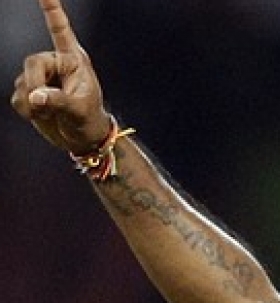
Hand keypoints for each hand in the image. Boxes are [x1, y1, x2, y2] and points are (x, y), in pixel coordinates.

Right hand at [10, 0, 110, 153]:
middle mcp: (54, 63)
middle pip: (31, 63)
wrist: (83, 138)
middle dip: (35, 86)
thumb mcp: (78, 110)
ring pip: (22, 83)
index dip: (52, 11)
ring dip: (32, 104)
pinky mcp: (29, 90)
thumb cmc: (88, 120)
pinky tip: (41, 116)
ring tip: (52, 114)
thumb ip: (57, 101)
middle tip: (44, 106)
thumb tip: (34, 97)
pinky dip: (26, 110)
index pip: (60, 31)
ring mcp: (40, 77)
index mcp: (73, 60)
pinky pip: (17, 98)